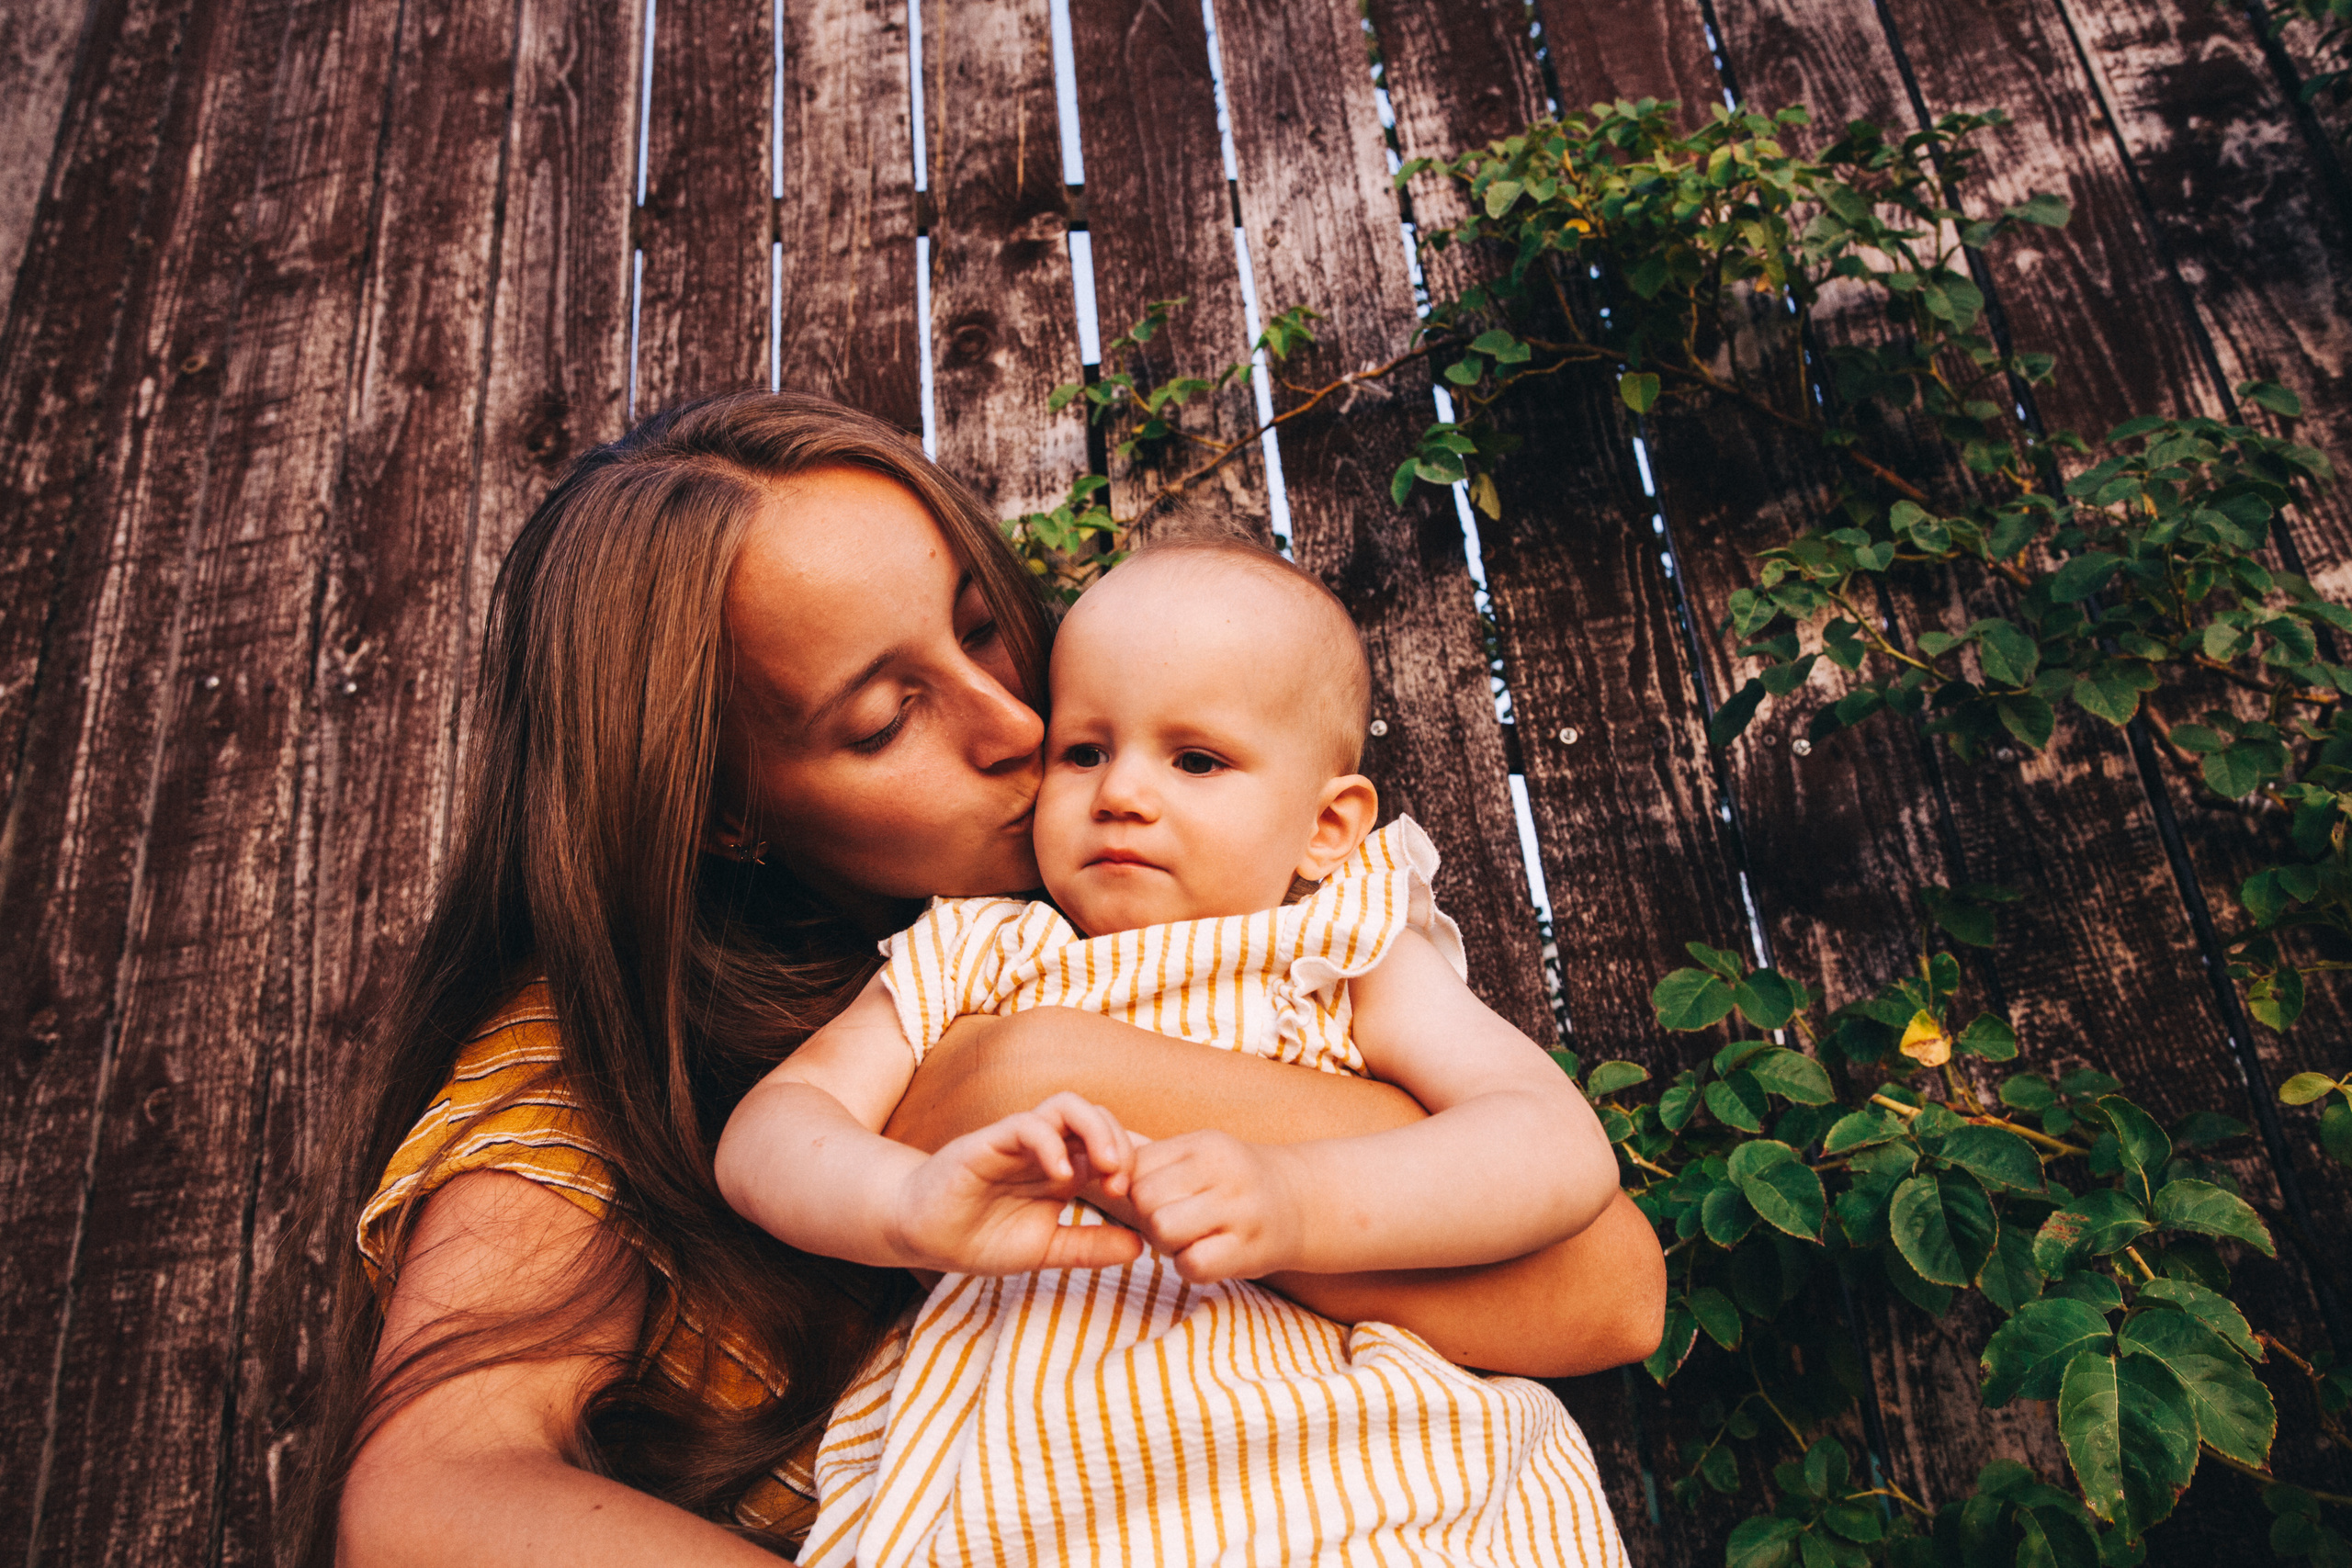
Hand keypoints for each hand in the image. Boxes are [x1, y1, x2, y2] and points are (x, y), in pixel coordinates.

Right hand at [888, 1092, 1145, 1274]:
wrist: (923, 1235)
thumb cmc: (980, 1238)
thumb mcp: (1047, 1251)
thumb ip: (1090, 1246)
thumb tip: (1141, 1246)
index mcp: (1064, 1170)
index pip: (1111, 1145)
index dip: (1133, 1166)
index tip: (1138, 1204)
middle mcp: (1047, 1148)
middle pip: (1097, 1116)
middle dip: (1122, 1143)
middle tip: (1123, 1183)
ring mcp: (1019, 1141)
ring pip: (1067, 1106)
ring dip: (1096, 1129)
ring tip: (1105, 1167)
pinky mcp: (990, 1141)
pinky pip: (1026, 1124)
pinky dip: (1051, 1142)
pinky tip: (1062, 1175)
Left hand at [1125, 1130, 1304, 1282]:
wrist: (1304, 1204)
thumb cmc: (1234, 1182)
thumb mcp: (1198, 1154)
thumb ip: (1148, 1155)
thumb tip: (1086, 1149)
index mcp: (1204, 1144)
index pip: (1137, 1167)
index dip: (1134, 1191)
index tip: (1158, 1200)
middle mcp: (1223, 1170)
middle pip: (1145, 1200)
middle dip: (1148, 1219)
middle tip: (1174, 1223)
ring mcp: (1239, 1210)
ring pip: (1163, 1230)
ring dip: (1167, 1245)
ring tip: (1189, 1239)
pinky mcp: (1249, 1250)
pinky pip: (1192, 1265)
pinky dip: (1190, 1267)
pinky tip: (1207, 1256)